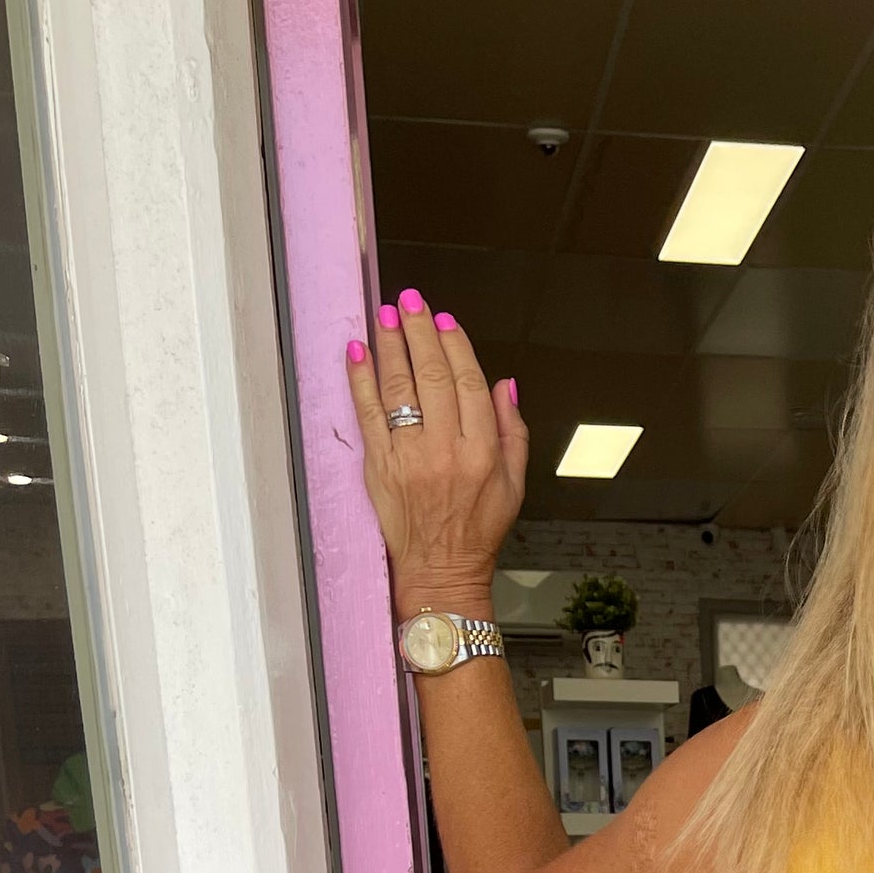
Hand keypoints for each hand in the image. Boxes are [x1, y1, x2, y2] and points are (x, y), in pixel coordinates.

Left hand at [346, 290, 526, 616]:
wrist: (442, 572)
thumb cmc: (478, 531)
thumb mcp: (515, 484)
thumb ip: (513, 431)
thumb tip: (505, 384)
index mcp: (483, 453)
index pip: (469, 384)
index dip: (455, 346)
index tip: (443, 320)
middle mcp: (447, 451)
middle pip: (432, 377)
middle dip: (419, 332)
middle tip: (409, 300)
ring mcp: (410, 458)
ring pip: (398, 388)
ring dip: (390, 345)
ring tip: (385, 315)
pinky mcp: (381, 467)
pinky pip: (368, 414)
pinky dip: (361, 379)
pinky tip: (358, 352)